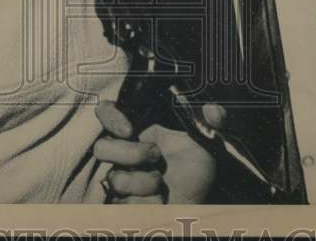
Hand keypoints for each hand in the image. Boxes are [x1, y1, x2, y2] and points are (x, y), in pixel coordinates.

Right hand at [93, 100, 216, 203]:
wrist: (202, 202)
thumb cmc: (199, 168)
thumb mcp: (208, 141)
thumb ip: (214, 122)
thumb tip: (213, 110)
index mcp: (139, 131)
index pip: (107, 113)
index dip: (110, 117)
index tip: (129, 129)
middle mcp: (124, 153)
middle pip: (101, 147)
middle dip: (130, 153)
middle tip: (155, 156)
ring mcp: (122, 180)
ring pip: (114, 179)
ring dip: (143, 183)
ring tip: (162, 184)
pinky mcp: (123, 205)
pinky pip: (123, 205)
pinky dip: (146, 204)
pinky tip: (160, 201)